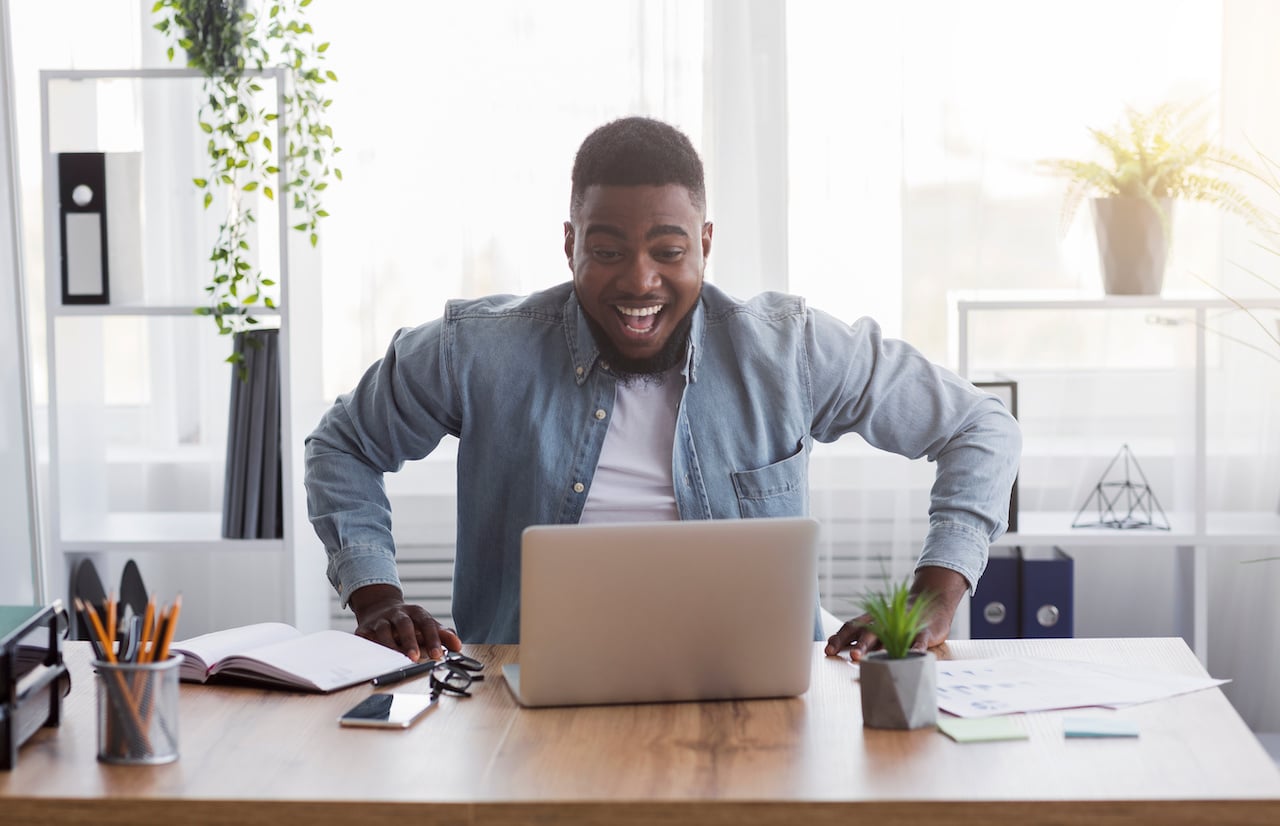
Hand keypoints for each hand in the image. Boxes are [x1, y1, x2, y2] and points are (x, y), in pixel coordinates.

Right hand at [349, 584, 461, 661]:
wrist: (379, 608)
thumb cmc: (408, 622)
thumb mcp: (426, 624)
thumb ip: (443, 634)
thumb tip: (458, 646)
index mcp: (415, 612)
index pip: (426, 623)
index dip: (433, 638)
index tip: (438, 655)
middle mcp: (397, 614)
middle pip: (404, 625)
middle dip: (409, 641)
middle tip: (415, 658)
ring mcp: (380, 621)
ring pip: (383, 631)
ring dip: (389, 646)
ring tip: (396, 660)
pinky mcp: (364, 629)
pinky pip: (365, 638)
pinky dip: (368, 647)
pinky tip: (374, 658)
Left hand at [824, 566, 967, 661]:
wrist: (931, 603)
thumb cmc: (897, 620)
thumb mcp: (878, 624)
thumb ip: (859, 636)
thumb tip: (834, 649)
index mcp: (871, 619)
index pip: (851, 627)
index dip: (840, 639)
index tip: (828, 651)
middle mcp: (886, 620)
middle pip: (871, 631)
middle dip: (861, 644)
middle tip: (853, 657)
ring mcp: (905, 625)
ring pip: (894, 636)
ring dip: (885, 648)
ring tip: (878, 661)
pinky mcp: (924, 631)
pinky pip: (920, 640)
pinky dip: (917, 648)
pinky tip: (913, 657)